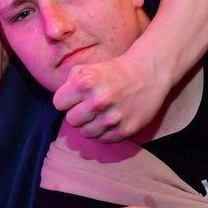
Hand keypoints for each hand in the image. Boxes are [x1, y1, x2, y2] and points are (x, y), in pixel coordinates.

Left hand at [53, 49, 170, 142]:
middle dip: (78, 113)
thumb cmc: (113, 71)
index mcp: (85, 82)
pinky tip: (112, 118)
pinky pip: (103, 139)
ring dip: (91, 124)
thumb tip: (61, 103)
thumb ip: (68, 84)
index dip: (66, 100)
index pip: (59, 104)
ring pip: (86, 133)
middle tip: (90, 105)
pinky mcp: (125, 130)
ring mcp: (112, 118)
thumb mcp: (87, 68)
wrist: (149, 73)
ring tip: (101, 112)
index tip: (77, 96)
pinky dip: (105, 131)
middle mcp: (98, 101)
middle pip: (71, 121)